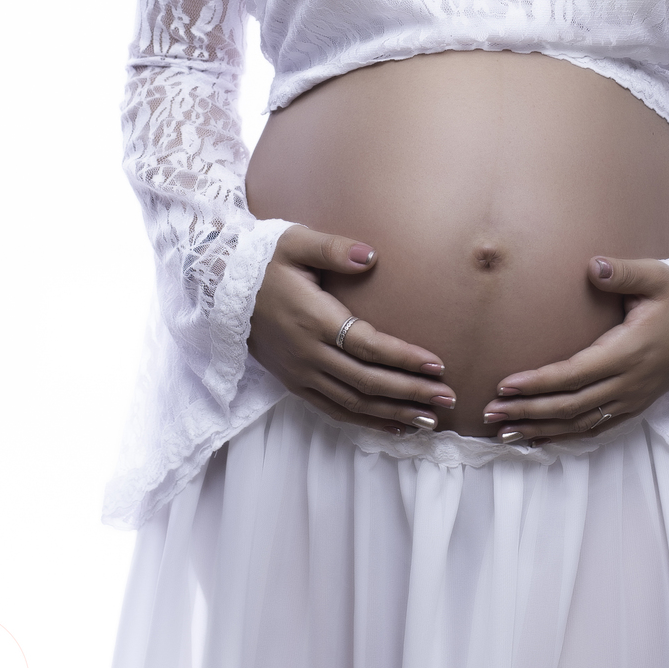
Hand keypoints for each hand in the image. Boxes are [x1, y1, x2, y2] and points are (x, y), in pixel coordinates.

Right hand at [247, 225, 456, 433]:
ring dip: (394, 413)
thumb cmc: (265, 260)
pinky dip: (365, 421)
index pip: (368, 346)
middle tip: (448, 398)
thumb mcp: (297, 242)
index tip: (437, 364)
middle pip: (367, 382)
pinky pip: (333, 410)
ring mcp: (301, 373)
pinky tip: (393, 425)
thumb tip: (371, 256)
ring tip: (430, 420)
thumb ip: (334, 249)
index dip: (404, 358)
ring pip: (353, 403)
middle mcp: (309, 354)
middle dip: (411, 392)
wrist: (220, 287)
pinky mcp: (294, 383)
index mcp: (315, 320)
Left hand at [481, 258, 668, 443]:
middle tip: (489, 413)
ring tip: (503, 432)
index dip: (538, 383)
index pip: (574, 374)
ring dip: (540, 429)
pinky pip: (597, 428)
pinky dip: (566, 436)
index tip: (505, 384)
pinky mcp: (636, 405)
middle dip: (527, 411)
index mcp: (628, 352)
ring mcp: (633, 398)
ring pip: (580, 423)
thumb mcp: (656, 275)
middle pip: (570, 406)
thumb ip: (623, 272)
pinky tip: (540, 439)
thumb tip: (593, 266)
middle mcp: (628, 383)